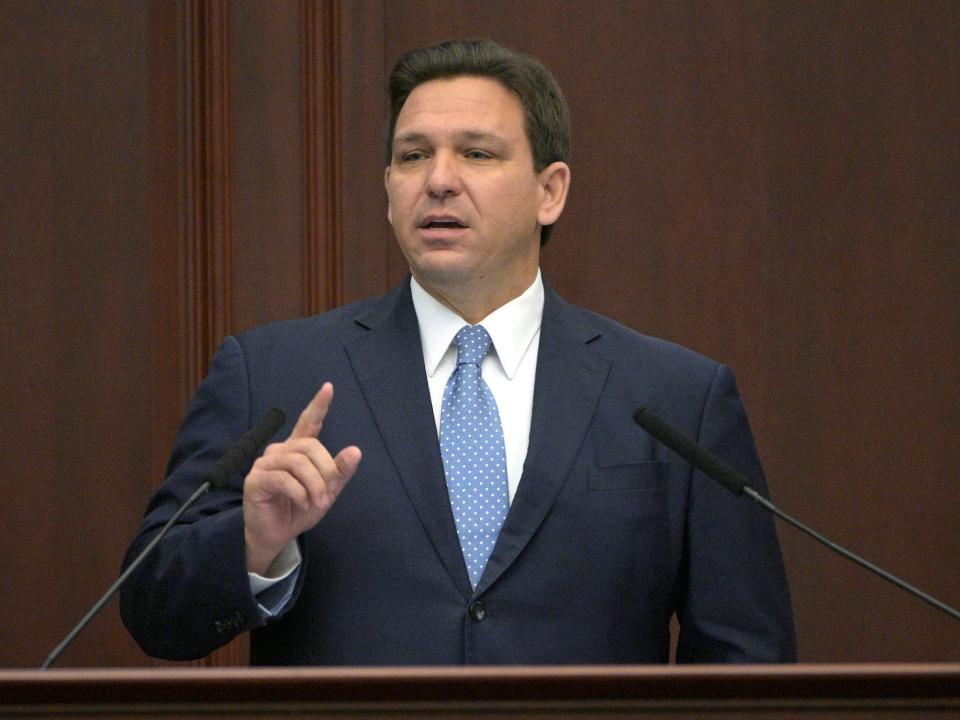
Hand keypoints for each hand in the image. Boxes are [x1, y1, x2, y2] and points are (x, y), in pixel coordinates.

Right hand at [243, 383, 360, 574]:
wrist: (276, 535)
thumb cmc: (299, 509)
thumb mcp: (327, 492)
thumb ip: (340, 473)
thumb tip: (355, 451)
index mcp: (298, 450)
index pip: (308, 422)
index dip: (318, 405)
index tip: (328, 387)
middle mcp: (280, 451)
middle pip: (310, 447)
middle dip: (326, 471)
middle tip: (326, 494)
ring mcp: (265, 464)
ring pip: (298, 462)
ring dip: (314, 485)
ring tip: (315, 502)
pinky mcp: (255, 480)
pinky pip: (284, 479)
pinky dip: (299, 493)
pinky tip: (302, 503)